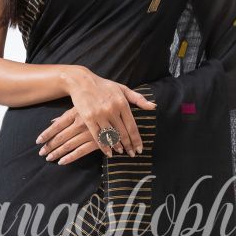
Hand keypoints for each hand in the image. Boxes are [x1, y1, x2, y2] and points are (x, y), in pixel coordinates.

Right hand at [35, 68, 156, 164]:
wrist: (82, 82)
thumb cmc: (104, 86)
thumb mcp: (122, 89)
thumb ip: (138, 98)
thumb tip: (153, 106)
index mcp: (122, 103)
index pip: (132, 126)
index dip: (136, 140)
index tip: (140, 149)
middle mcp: (112, 109)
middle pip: (123, 133)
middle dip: (128, 145)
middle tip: (132, 154)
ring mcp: (100, 114)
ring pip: (111, 136)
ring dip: (117, 146)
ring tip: (121, 151)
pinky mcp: (88, 118)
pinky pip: (98, 136)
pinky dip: (104, 146)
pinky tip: (108, 152)